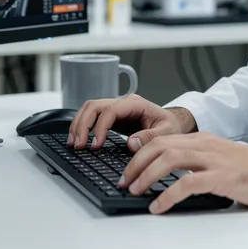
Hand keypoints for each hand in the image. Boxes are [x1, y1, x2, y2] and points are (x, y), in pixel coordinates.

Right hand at [68, 93, 194, 150]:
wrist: (174, 124)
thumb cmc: (171, 126)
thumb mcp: (167, 132)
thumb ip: (151, 137)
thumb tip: (131, 142)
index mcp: (136, 104)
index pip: (110, 110)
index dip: (100, 127)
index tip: (95, 145)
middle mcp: (123, 103)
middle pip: (94, 106)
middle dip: (83, 124)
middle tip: (78, 145)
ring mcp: (116, 109)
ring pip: (89, 109)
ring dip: (79, 124)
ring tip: (74, 143)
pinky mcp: (113, 118)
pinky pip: (93, 117)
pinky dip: (83, 126)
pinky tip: (79, 139)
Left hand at [121, 134, 247, 213]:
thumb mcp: (222, 159)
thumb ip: (199, 161)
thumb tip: (174, 175)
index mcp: (203, 139)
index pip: (163, 139)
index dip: (140, 152)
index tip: (128, 167)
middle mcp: (205, 145)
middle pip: (159, 146)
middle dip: (136, 163)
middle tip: (124, 181)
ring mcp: (213, 160)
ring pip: (168, 159)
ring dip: (146, 175)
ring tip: (134, 191)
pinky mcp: (221, 177)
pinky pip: (187, 184)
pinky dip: (167, 195)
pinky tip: (158, 206)